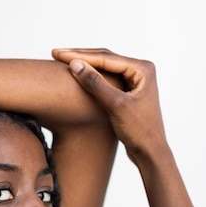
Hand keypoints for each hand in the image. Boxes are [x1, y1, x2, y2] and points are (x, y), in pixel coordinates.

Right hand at [52, 48, 166, 162]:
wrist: (150, 152)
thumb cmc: (139, 130)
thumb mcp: (115, 105)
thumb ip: (95, 84)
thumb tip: (75, 65)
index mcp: (142, 69)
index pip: (106, 58)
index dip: (80, 56)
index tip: (58, 54)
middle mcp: (140, 71)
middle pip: (105, 58)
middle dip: (80, 56)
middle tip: (56, 53)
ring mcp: (135, 81)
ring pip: (105, 68)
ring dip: (85, 65)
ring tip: (63, 61)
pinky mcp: (128, 93)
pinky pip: (106, 79)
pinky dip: (91, 77)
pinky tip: (78, 76)